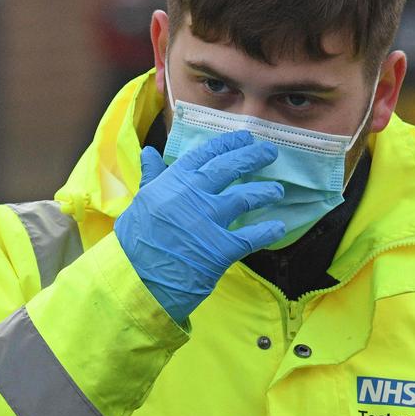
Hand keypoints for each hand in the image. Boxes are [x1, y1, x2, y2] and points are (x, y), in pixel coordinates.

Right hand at [115, 131, 284, 323]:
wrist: (135, 278)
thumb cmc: (135, 241)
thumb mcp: (141, 201)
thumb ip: (153, 176)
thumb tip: (151, 152)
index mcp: (174, 181)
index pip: (206, 154)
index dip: (228, 143)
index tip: (244, 137)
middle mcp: (194, 195)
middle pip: (230, 168)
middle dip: (253, 157)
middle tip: (270, 152)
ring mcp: (209, 220)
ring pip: (246, 197)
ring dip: (265, 192)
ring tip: (277, 190)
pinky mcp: (221, 248)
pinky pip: (252, 236)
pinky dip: (268, 231)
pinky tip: (279, 227)